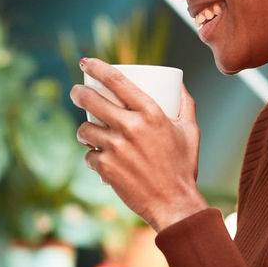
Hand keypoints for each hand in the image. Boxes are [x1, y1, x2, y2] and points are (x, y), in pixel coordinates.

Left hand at [70, 58, 207, 230]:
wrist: (175, 204)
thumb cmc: (183, 167)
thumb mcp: (190, 131)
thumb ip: (186, 104)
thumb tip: (179, 83)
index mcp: (150, 112)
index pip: (115, 80)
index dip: (96, 67)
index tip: (86, 62)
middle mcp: (131, 126)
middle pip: (91, 99)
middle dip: (78, 93)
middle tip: (77, 93)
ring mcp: (116, 147)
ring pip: (84, 129)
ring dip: (84, 131)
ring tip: (88, 133)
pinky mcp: (106, 167)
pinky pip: (88, 156)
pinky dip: (92, 157)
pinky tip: (98, 160)